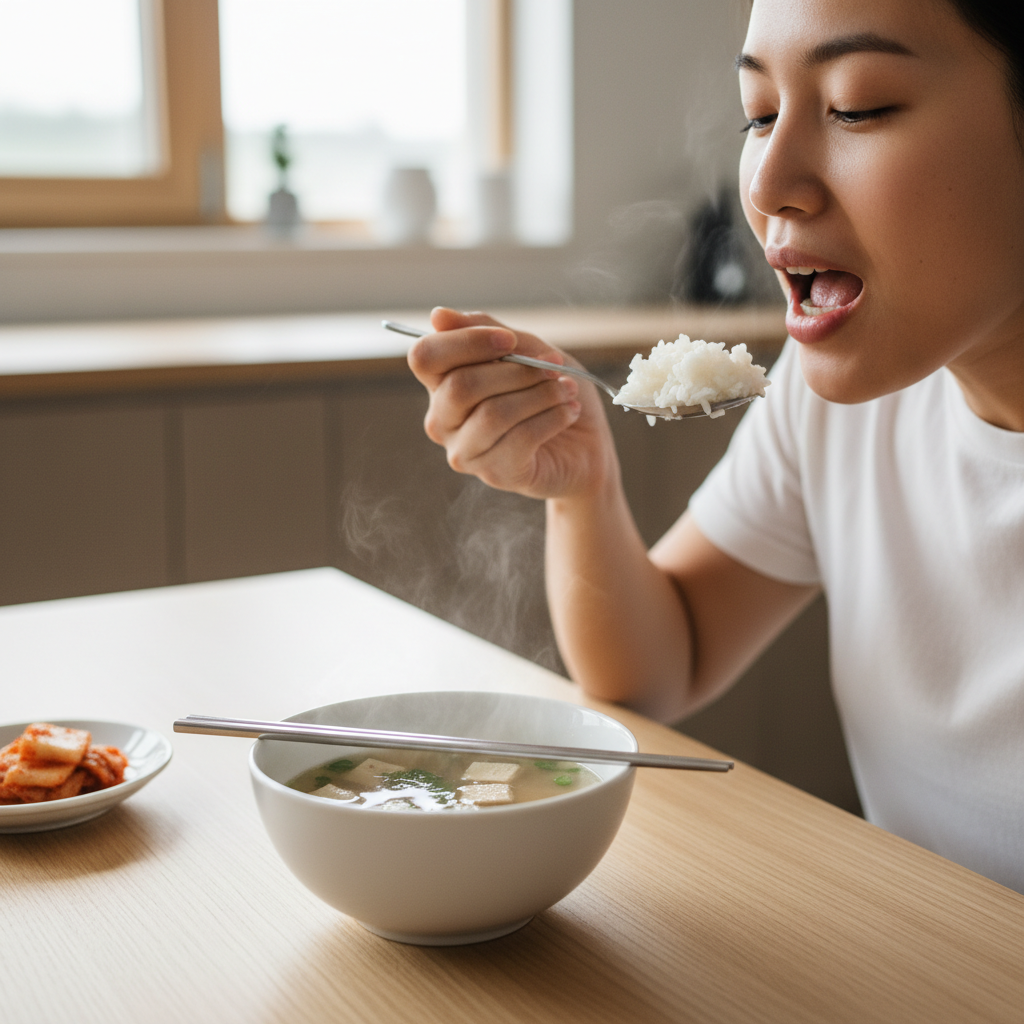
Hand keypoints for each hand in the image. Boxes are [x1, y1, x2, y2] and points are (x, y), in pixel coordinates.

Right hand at [407, 308, 618, 498]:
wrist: (586, 445)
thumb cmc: (550, 391)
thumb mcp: (524, 349)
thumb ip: (484, 330)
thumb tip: (437, 316)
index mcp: (442, 384)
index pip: (426, 357)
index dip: (467, 342)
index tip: (510, 340)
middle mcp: (443, 421)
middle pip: (461, 386)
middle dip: (517, 371)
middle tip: (554, 366)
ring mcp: (466, 452)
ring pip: (494, 413)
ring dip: (541, 394)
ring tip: (567, 390)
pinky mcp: (495, 474)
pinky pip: (520, 438)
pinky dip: (553, 418)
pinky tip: (569, 412)